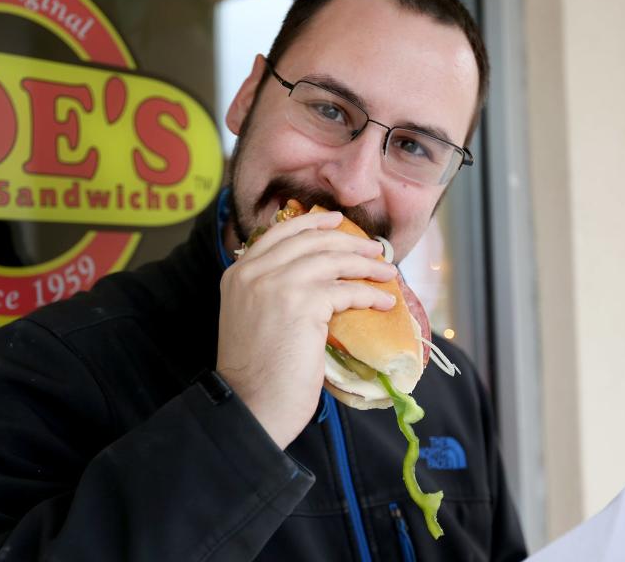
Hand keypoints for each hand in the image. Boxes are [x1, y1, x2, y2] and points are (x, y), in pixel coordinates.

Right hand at [216, 210, 397, 448]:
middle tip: (372, 248)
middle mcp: (254, 271)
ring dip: (366, 264)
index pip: (277, 233)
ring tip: (387, 272)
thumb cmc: (253, 372)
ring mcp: (278, 284)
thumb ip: (268, 292)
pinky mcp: (304, 303)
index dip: (310, 223)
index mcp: (237, 273)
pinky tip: (383, 303)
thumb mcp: (250, 317)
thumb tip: (311, 280)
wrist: (250, 403)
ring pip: (332, 259)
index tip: (336, 221)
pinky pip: (347, 289)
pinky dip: (370, 294)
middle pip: (309, 240)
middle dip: (347, 240)